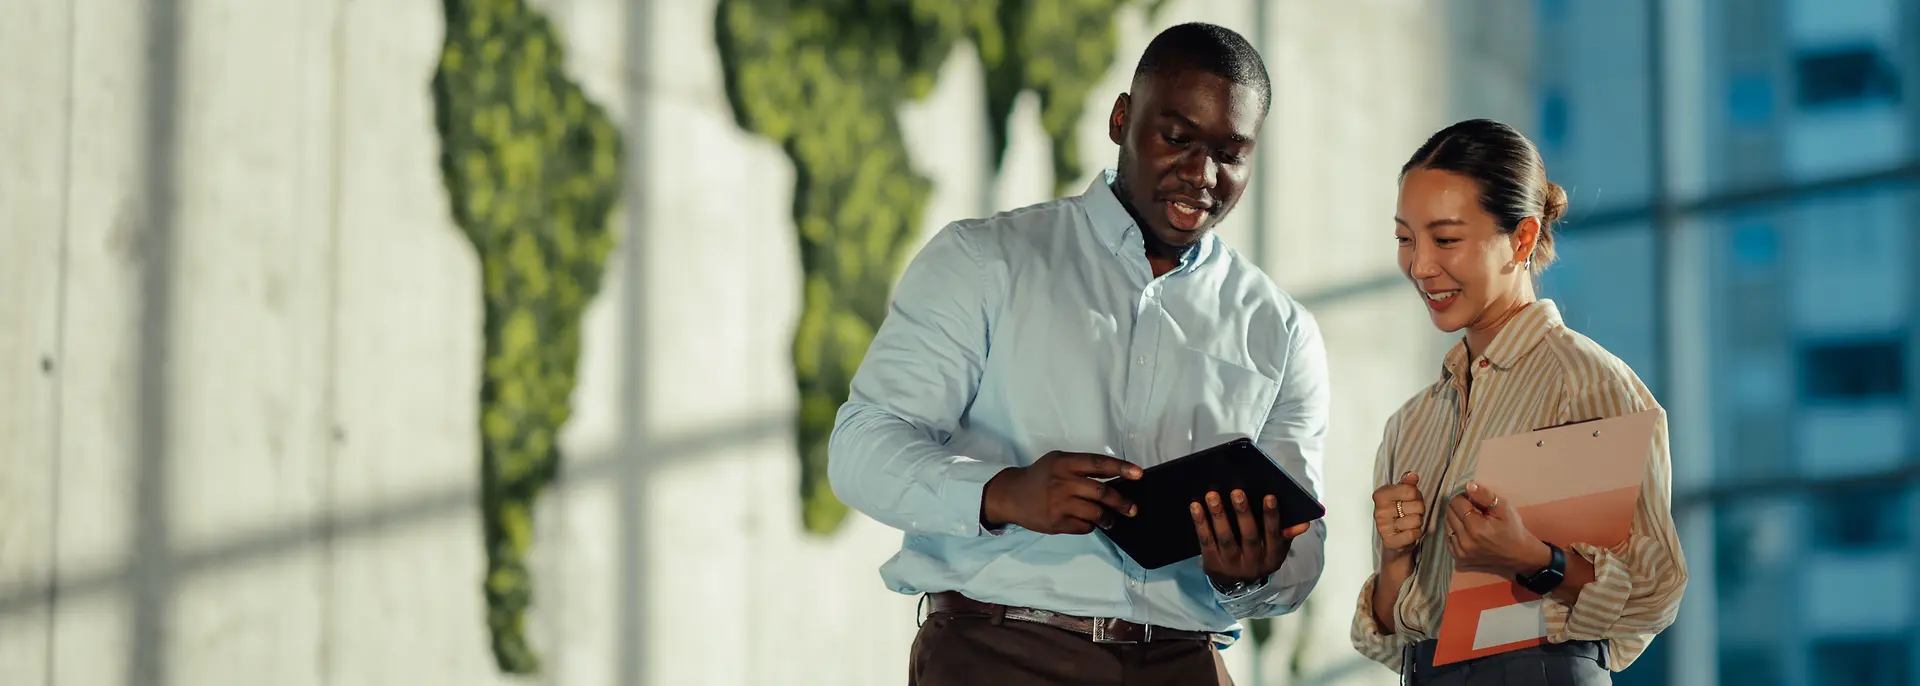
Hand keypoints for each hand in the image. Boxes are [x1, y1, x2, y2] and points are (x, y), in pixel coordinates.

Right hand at [982, 451, 1142, 534]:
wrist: (1011, 496)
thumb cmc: (1040, 476)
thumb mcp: (1057, 462)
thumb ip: (1082, 467)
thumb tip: (1115, 476)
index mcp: (1065, 463)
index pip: (1099, 464)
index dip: (1121, 468)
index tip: (1139, 474)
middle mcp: (1063, 482)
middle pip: (1102, 492)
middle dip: (1122, 502)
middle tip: (1132, 509)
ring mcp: (1060, 504)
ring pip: (1096, 513)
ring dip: (1109, 518)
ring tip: (1112, 519)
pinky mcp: (1057, 522)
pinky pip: (1084, 526)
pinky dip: (1092, 525)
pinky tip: (1090, 522)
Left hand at [1191, 489, 1311, 586]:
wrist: (1237, 584)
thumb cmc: (1259, 553)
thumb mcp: (1276, 547)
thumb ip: (1287, 533)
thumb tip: (1304, 523)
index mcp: (1273, 557)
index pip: (1275, 535)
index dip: (1272, 516)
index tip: (1269, 496)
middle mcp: (1254, 564)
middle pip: (1249, 536)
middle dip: (1243, 513)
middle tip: (1236, 491)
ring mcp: (1232, 566)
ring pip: (1226, 539)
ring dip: (1218, 515)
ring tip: (1212, 495)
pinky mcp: (1212, 565)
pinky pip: (1206, 542)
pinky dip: (1201, 523)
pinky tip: (1196, 506)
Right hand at [1371, 471, 1425, 557]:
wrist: (1394, 538)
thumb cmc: (1400, 513)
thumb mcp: (1403, 495)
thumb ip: (1407, 483)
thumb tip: (1412, 476)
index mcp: (1380, 495)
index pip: (1411, 490)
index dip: (1416, 496)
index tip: (1409, 500)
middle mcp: (1379, 511)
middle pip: (1417, 506)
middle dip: (1419, 510)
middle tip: (1411, 513)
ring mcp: (1383, 527)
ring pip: (1416, 520)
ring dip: (1418, 522)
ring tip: (1409, 522)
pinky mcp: (1389, 541)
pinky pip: (1413, 534)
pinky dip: (1416, 533)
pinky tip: (1409, 532)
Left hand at [1444, 482, 1551, 576]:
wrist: (1519, 555)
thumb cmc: (1512, 529)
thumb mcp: (1503, 509)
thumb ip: (1484, 496)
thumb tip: (1468, 485)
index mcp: (1475, 528)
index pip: (1456, 502)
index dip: (1465, 498)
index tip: (1475, 501)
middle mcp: (1464, 541)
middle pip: (1449, 512)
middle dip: (1460, 507)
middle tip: (1475, 511)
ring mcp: (1460, 552)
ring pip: (1447, 524)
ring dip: (1456, 519)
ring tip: (1472, 521)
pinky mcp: (1459, 558)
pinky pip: (1448, 538)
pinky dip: (1456, 531)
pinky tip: (1468, 532)